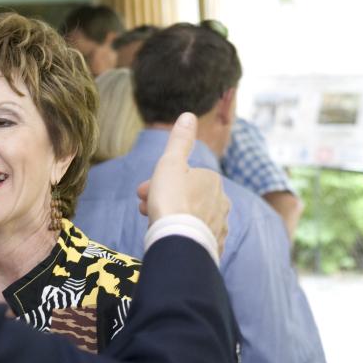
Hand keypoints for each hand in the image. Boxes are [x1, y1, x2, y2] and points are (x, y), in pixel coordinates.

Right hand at [138, 112, 229, 254]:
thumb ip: (180, 140)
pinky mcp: (216, 247)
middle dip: (163, 201)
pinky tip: (172, 239)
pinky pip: (198, 237)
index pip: (182, 178)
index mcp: (212, 180)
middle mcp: (222, 202)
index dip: (158, 183)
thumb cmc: (172, 200)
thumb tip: (189, 115)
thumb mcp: (170, 163)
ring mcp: (220, 226)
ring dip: (173, 218)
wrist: (179, 241)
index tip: (141, 192)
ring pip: (191, 218)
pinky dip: (185, 236)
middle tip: (143, 210)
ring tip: (155, 227)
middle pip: (186, 198)